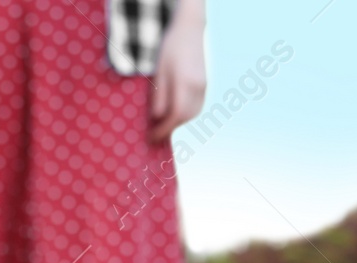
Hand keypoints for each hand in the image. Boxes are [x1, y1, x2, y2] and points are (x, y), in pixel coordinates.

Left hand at [149, 9, 206, 143]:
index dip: (163, 129)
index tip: (152, 137)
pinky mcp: (205, 85)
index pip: (175, 114)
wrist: (189, 31)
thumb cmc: (169, 49)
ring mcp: (204, 86)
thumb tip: (157, 118)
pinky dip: (185, 115)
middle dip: (169, 129)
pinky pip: (196, 106)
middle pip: (185, 117)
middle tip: (154, 135)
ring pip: (192, 114)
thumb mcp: (159, 72)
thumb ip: (159, 96)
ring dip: (177, 123)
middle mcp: (197, 86)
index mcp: (184, 82)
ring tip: (162, 126)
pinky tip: (174, 114)